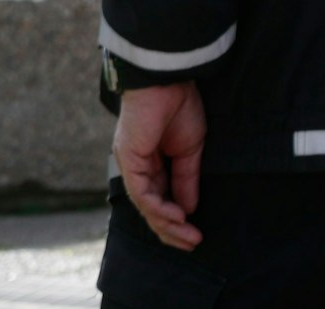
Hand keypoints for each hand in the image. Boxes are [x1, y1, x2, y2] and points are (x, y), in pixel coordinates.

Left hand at [114, 81, 206, 250]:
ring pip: (144, 204)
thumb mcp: (189, 151)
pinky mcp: (128, 157)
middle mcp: (136, 165)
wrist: (168, 81)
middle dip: (171, 229)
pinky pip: (141, 191)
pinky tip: (177, 217)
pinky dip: (159, 207)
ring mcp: (130, 162)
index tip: (196, 235)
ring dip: (167, 224)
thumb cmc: (179, 107)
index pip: (159, 200)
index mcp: (150, 162)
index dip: (176, 220)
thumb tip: (188, 209)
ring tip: (188, 236)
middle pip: (149, 208)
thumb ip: (186, 179)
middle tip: (192, 243)